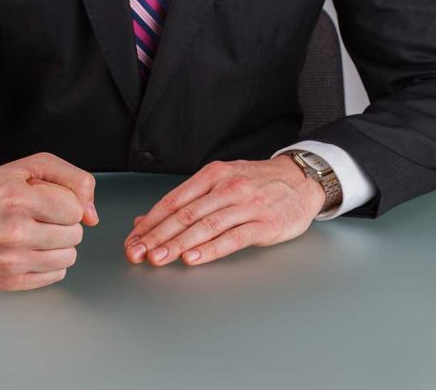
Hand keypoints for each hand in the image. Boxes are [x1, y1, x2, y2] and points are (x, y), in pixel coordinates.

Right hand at [0, 153, 98, 290]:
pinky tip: (30, 248)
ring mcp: (6, 260)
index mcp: (15, 199)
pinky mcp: (6, 280)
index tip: (47, 199)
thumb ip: (76, 181)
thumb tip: (92, 217)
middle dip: (64, 223)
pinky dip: (49, 262)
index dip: (67, 202)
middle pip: (74, 235)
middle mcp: (9, 232)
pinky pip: (55, 275)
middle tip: (40, 216)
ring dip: (60, 244)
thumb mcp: (37, 166)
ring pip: (69, 258)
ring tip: (37, 231)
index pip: (74, 210)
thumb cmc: (1, 188)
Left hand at [124, 156, 325, 266]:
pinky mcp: (264, 224)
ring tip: (158, 258)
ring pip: (205, 226)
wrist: (302, 180)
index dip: (150, 221)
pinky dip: (210, 250)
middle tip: (137, 253)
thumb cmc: (257, 182)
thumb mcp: (221, 181)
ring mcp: (246, 205)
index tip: (133, 239)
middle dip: (157, 236)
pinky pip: (232, 238)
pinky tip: (192, 259)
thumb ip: (186, 201)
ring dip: (178, 244)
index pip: (173, 200)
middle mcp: (227, 188)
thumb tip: (145, 220)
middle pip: (185, 214)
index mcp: (213, 175)